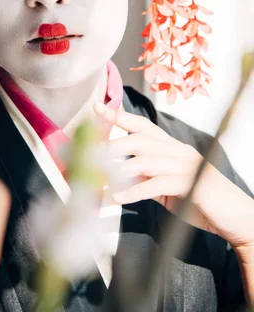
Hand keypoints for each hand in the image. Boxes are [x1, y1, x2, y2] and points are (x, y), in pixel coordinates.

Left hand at [94, 102, 253, 248]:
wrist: (236, 217)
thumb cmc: (203, 202)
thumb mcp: (171, 185)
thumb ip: (149, 177)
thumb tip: (121, 177)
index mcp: (173, 147)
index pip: (143, 125)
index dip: (119, 116)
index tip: (97, 108)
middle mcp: (178, 151)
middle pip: (138, 139)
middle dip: (111, 147)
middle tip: (88, 159)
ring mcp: (185, 166)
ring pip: (144, 160)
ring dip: (117, 172)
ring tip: (96, 183)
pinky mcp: (190, 185)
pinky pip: (155, 184)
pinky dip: (133, 191)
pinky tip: (117, 198)